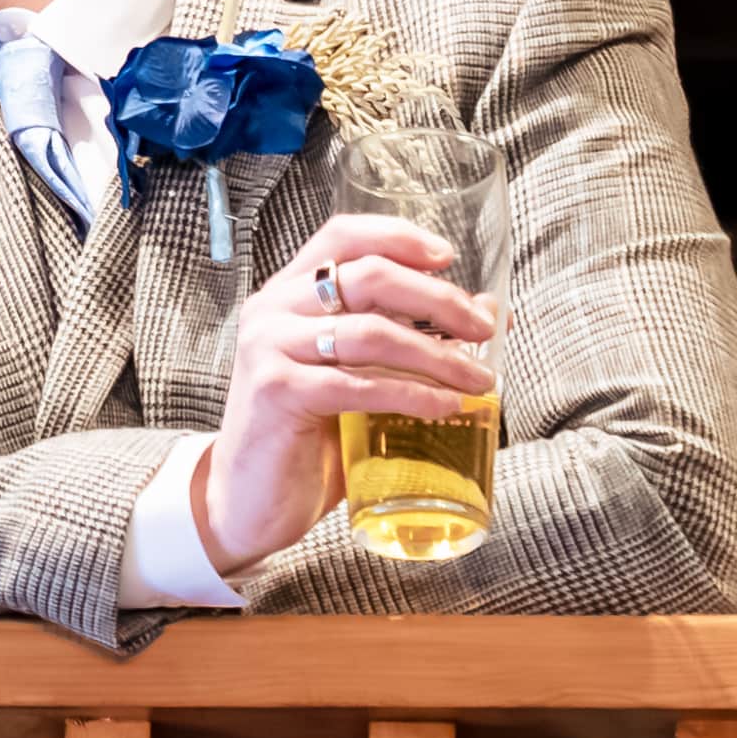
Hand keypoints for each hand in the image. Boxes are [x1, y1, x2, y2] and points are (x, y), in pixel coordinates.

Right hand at [193, 216, 498, 575]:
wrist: (250, 502)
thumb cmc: (306, 436)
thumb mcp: (356, 376)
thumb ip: (404, 341)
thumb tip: (486, 314)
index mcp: (288, 293)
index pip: (342, 236)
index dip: (397, 237)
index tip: (448, 256)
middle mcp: (272, 309)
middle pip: (369, 277)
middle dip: (437, 300)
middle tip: (482, 329)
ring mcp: (270, 347)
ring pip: (372, 332)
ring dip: (437, 356)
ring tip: (478, 380)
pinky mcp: (276, 391)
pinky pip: (359, 384)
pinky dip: (412, 394)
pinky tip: (445, 407)